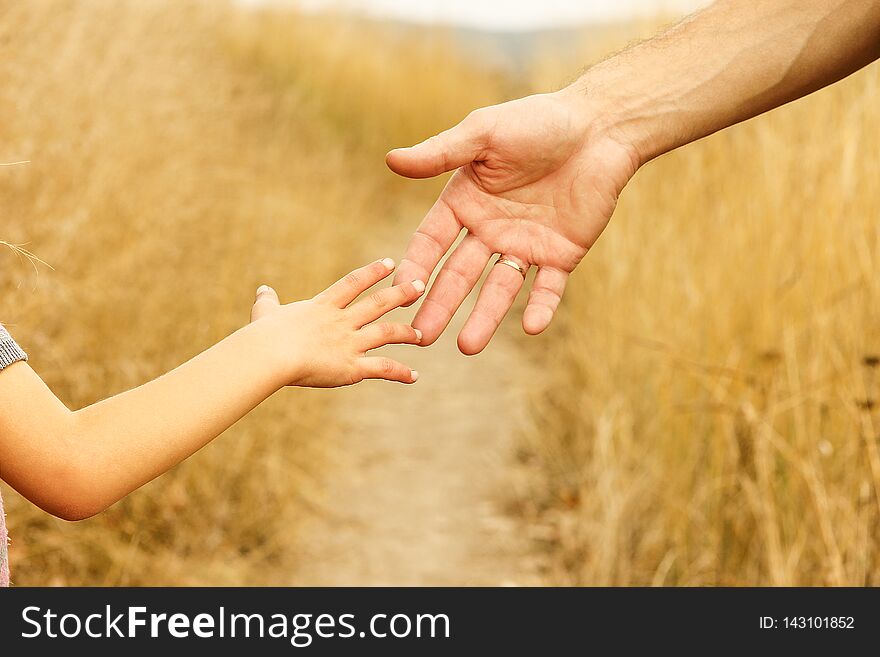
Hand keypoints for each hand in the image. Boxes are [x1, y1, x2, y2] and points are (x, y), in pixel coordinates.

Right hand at [250, 258, 424, 386]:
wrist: (272, 353)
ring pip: (386, 333)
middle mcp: (341, 322)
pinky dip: (401, 373)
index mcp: (323, 307)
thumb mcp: (265, 313)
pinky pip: (383, 369)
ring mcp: (349, 343)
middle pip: (378, 303)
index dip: (373, 272)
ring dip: (405, 333)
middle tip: (421, 285)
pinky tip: (414, 376)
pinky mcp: (352, 367)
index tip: (390, 263)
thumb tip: (263, 289)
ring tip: (420, 334)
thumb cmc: (264, 335)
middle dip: (401, 294)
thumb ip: (267, 301)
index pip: (353, 283)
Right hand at [386, 91, 638, 353]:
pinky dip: (541, 307)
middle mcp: (490, 230)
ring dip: (484, 318)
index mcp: (465, 202)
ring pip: (500, 289)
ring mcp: (525, 245)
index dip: (417, 265)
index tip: (401, 291)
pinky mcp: (561, 255)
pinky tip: (530, 326)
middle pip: (459, 274)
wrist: (601, 127)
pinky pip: (549, 287)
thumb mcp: (485, 134)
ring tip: (468, 347)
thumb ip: (441, 153)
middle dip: (440, 305)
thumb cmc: (539, 121)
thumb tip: (391, 160)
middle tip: (421, 337)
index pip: (433, 241)